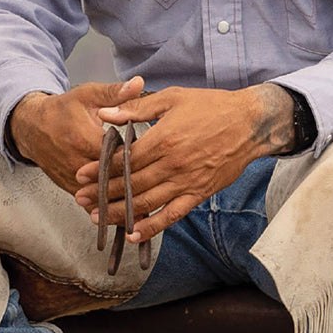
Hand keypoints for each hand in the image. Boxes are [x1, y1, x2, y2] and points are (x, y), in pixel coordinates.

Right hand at [7, 77, 145, 194]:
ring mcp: (72, 179)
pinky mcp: (69, 188)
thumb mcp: (87, 95)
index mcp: (85, 139)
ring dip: (122, 197)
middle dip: (134, 180)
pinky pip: (92, 202)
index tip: (154, 155)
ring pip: (103, 195)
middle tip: (155, 180)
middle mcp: (78, 162)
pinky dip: (108, 204)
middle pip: (114, 178)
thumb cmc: (61, 110)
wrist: (31, 127)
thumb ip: (115, 92)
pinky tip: (124, 206)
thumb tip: (138, 82)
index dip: (139, 157)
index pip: (120, 155)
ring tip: (146, 200)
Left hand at [74, 83, 292, 242]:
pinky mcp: (199, 193)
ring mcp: (186, 182)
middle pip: (130, 184)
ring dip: (120, 212)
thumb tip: (105, 113)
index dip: (100, 170)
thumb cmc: (211, 106)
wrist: (251, 123)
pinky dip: (152, 227)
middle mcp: (173, 165)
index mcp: (164, 139)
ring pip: (147, 203)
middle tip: (81, 200)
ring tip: (97, 218)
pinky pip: (172, 215)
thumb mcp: (172, 98)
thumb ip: (136, 108)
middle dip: (102, 193)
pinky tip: (133, 234)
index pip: (124, 160)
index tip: (81, 175)